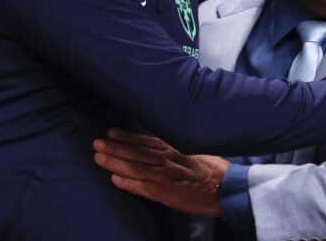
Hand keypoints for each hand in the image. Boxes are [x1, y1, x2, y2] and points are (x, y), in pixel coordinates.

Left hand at [93, 129, 228, 215]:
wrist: (229, 186)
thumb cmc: (214, 170)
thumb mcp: (196, 153)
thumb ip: (178, 151)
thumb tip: (162, 147)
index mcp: (175, 149)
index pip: (147, 141)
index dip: (128, 137)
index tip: (111, 132)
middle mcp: (169, 159)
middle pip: (138, 152)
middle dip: (116, 147)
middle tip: (96, 142)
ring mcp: (168, 176)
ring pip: (138, 167)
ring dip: (117, 162)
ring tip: (98, 157)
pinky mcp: (169, 194)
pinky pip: (146, 188)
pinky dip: (130, 184)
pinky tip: (114, 180)